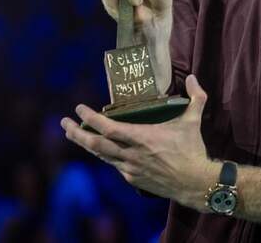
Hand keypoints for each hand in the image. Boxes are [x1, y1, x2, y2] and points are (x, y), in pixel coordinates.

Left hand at [60, 75, 217, 210]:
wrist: (195, 183)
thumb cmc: (192, 150)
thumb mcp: (193, 120)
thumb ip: (196, 97)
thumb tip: (195, 77)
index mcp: (142, 137)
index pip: (108, 127)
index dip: (90, 118)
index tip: (79, 108)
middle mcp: (131, 154)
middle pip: (95, 144)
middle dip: (77, 133)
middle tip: (64, 123)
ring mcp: (130, 168)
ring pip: (101, 156)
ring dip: (85, 144)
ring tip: (73, 133)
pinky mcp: (133, 179)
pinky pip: (113, 164)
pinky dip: (104, 155)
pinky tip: (99, 148)